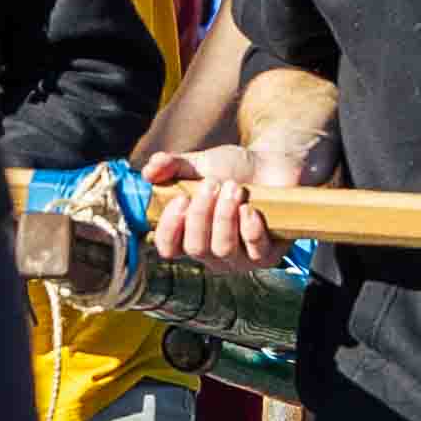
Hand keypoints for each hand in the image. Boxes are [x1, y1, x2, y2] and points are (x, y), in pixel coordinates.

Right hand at [156, 137, 312, 271]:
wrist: (273, 162)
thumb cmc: (234, 168)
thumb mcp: (199, 163)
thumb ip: (171, 165)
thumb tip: (148, 171)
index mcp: (190, 235)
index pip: (168, 248)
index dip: (170, 229)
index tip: (180, 200)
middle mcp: (212, 253)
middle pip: (196, 249)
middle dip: (202, 214)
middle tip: (213, 184)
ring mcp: (240, 258)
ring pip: (223, 249)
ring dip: (225, 215)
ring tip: (234, 187)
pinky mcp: (268, 255)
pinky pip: (254, 251)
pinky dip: (249, 228)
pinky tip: (250, 208)